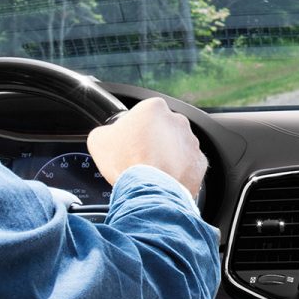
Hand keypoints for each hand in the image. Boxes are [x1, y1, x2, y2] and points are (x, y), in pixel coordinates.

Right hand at [87, 98, 206, 198]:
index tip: (129, 141)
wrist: (149, 190)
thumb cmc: (126, 163)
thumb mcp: (99, 140)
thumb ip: (105, 131)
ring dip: (167, 156)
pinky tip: (164, 179)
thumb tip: (107, 136)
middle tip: (140, 157)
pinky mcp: (199, 162)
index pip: (144, 113)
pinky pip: (188, 165)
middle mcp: (178, 120)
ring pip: (177, 146)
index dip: (134, 128)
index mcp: (154, 108)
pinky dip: (178, 171)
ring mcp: (191, 141)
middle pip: (163, 129)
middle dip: (154, 141)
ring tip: (152, 171)